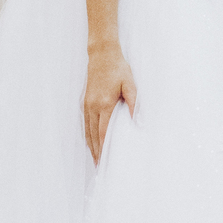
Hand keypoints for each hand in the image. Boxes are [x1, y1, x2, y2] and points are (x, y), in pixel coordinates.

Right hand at [84, 47, 136, 164]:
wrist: (101, 54)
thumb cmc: (118, 68)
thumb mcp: (130, 84)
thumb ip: (134, 103)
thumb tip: (138, 121)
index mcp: (103, 104)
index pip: (103, 132)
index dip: (104, 148)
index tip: (106, 161)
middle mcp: (92, 107)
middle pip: (93, 136)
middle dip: (96, 153)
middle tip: (101, 168)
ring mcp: (86, 105)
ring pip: (87, 131)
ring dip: (91, 147)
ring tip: (96, 160)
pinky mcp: (85, 102)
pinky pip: (85, 124)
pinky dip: (87, 136)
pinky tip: (90, 143)